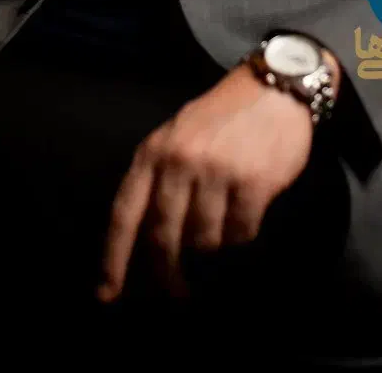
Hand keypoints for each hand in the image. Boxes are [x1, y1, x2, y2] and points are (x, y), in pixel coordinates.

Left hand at [97, 53, 339, 301]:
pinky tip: (246, 215)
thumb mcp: (177, 137)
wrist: (274, 87)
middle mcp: (180, 162)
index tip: (107, 294)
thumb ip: (160, 179)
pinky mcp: (253, 183)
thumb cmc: (221, 117)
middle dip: (167, 274)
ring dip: (213, 247)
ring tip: (223, 229)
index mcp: (154, 151)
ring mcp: (217, 173)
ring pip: (204, 241)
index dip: (114, 257)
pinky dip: (242, 234)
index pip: (125, 212)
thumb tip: (147, 240)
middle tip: (177, 294)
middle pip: (163, 237)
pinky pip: (240, 234)